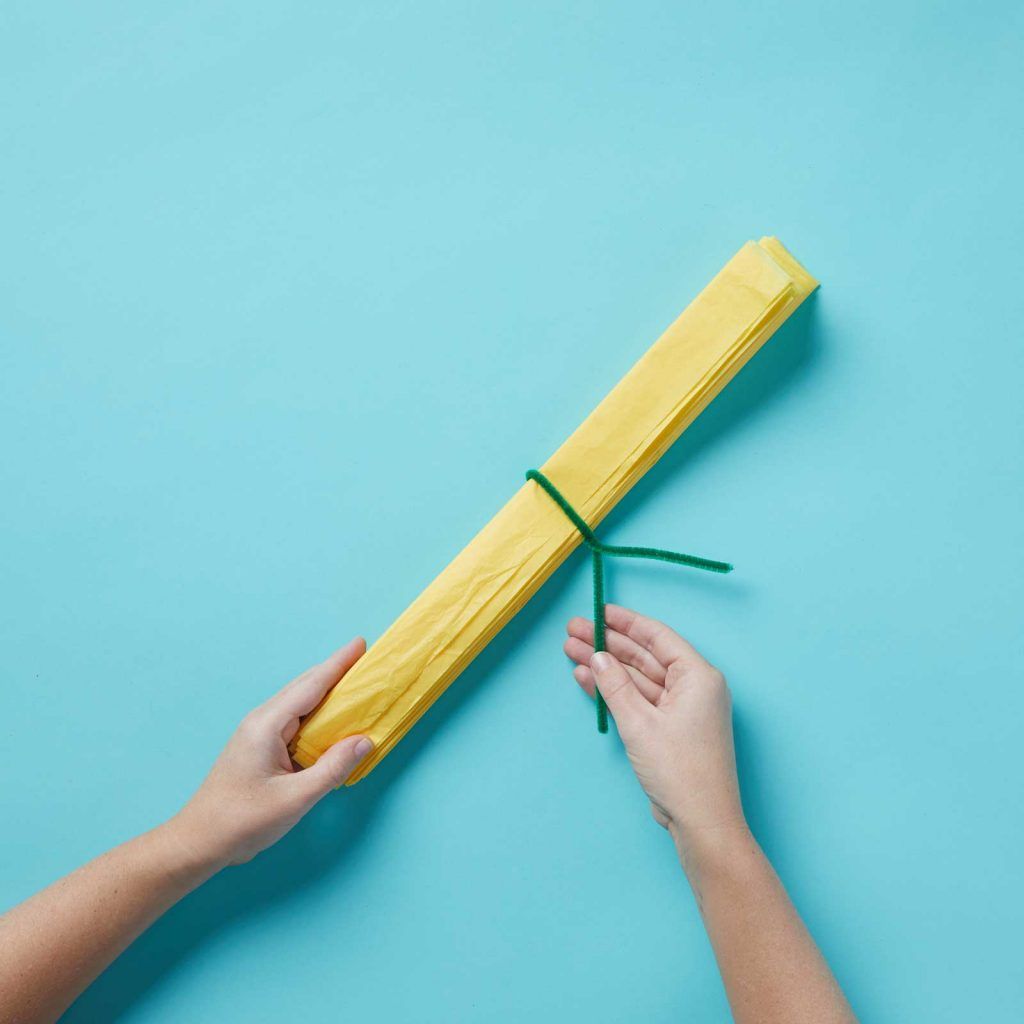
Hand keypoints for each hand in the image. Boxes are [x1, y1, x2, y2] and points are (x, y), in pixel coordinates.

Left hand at [167, 638, 372, 869]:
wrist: (200, 841)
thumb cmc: (243, 821)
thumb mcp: (295, 798)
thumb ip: (332, 768)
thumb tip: (365, 741)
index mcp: (267, 725)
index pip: (310, 686)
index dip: (338, 664)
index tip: (359, 644)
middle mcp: (261, 721)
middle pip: (304, 687)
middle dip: (335, 671)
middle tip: (363, 658)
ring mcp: (258, 733)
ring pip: (299, 703)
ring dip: (326, 690)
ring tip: (353, 682)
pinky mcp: (260, 747)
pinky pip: (294, 720)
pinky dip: (316, 712)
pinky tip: (331, 718)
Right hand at [565, 605, 746, 851]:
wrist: (701, 822)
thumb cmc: (681, 770)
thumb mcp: (640, 722)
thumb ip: (615, 685)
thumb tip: (596, 656)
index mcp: (698, 676)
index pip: (658, 637)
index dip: (626, 622)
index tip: (599, 611)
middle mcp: (692, 688)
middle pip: (645, 656)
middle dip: (608, 644)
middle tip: (574, 630)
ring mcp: (680, 710)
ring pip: (637, 678)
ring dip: (606, 667)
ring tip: (571, 651)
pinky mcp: (668, 730)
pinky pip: (638, 700)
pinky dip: (614, 691)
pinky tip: (587, 680)